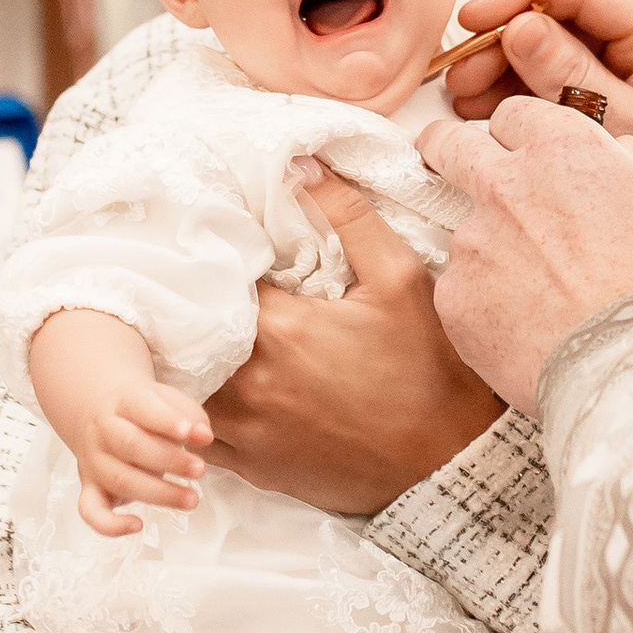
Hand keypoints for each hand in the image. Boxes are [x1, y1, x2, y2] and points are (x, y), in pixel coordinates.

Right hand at [27, 310, 212, 536]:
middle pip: (130, 445)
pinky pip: (90, 511)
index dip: (166, 421)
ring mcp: (94, 462)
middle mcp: (102, 431)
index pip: (141, 407)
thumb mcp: (167, 401)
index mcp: (122, 402)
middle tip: (200, 469)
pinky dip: (110, 524)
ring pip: (120, 480)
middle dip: (169, 460)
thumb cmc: (144, 412)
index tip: (190, 432)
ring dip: (158, 493)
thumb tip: (204, 436)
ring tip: (191, 499)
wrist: (101, 416)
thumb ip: (189, 414)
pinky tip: (137, 526)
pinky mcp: (91, 489)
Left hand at [203, 167, 499, 512]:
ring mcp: (245, 431)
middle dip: (193, 308)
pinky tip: (207, 388)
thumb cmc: (431, 370)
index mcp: (279, 330)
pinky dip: (191, 411)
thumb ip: (348, 216)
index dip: (213, 260)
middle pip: (187, 333)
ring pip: (181, 388)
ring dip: (186, 360)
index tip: (219, 248)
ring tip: (195, 336)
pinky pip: (196, 435)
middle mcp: (249, 383)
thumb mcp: (401, 279)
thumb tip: (302, 165)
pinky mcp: (252, 466)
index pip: (213, 280)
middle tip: (200, 287)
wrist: (451, 463)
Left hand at [420, 98, 632, 417]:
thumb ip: (626, 173)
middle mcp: (507, 183)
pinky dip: (482, 305)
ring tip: (531, 294)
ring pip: (462, 230)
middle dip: (446, 153)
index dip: (515, 137)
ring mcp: (474, 238)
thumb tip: (619, 154)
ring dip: (484, 250)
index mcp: (563, 148)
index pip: (512, 115)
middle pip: (448, 145)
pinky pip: (460, 290)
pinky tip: (521, 329)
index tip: (515, 154)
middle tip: (452, 173)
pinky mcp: (455, 293)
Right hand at [446, 0, 632, 293]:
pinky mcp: (623, 84)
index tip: (470, 19)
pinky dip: (528, 91)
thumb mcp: (632, 129)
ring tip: (467, 101)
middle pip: (561, 14)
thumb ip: (574, 78)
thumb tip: (518, 29)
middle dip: (503, 40)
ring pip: (556, 43)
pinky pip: (566, 73)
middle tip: (459, 77)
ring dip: (508, 67)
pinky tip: (492, 112)